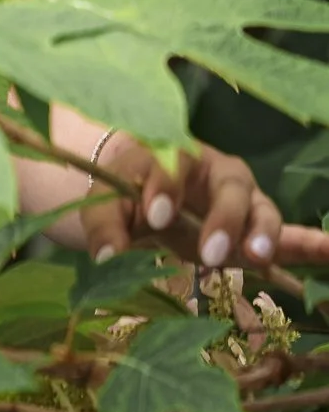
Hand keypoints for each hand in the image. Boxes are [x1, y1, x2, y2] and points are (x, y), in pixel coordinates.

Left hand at [81, 133, 328, 274]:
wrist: (136, 194)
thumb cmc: (121, 192)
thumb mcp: (103, 203)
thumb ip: (104, 225)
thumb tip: (107, 257)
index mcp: (172, 153)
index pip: (174, 162)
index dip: (167, 186)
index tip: (156, 215)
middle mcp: (214, 171)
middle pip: (230, 185)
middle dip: (224, 217)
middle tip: (211, 251)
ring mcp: (239, 200)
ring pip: (260, 209)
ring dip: (263, 233)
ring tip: (256, 256)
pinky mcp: (251, 230)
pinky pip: (285, 236)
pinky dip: (308, 244)